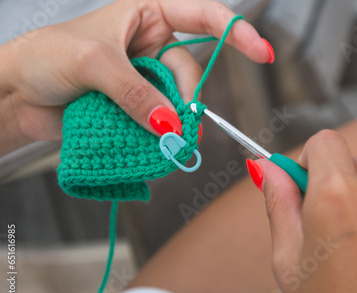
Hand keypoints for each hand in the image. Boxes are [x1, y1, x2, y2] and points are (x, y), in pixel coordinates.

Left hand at [0, 0, 271, 154]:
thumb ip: (138, 94)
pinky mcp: (137, 105)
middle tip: (179, 129)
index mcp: (147, 13)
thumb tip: (171, 124)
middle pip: (189, 73)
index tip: (262, 52)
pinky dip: (159, 135)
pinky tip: (152, 145)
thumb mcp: (95, 65)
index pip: (202, 15)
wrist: (18, 93)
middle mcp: (151, 44)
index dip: (236, 32)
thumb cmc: (47, 56)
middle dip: (186, 101)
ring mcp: (145, 77)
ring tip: (163, 142)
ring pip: (177, 101)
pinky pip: (160, 120)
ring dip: (173, 123)